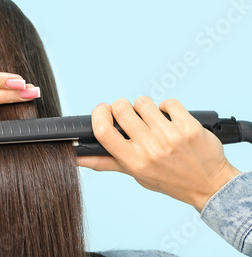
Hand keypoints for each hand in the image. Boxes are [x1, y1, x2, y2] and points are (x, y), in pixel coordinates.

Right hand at [77, 96, 241, 211]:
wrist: (208, 184)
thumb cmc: (168, 179)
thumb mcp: (135, 174)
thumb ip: (105, 162)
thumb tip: (77, 157)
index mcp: (133, 161)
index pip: (103, 131)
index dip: (99, 114)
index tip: (102, 110)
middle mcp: (150, 148)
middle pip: (121, 109)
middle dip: (122, 107)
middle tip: (130, 116)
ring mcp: (170, 136)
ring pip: (143, 103)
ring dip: (145, 108)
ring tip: (153, 121)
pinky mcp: (188, 126)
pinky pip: (168, 102)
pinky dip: (167, 108)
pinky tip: (170, 120)